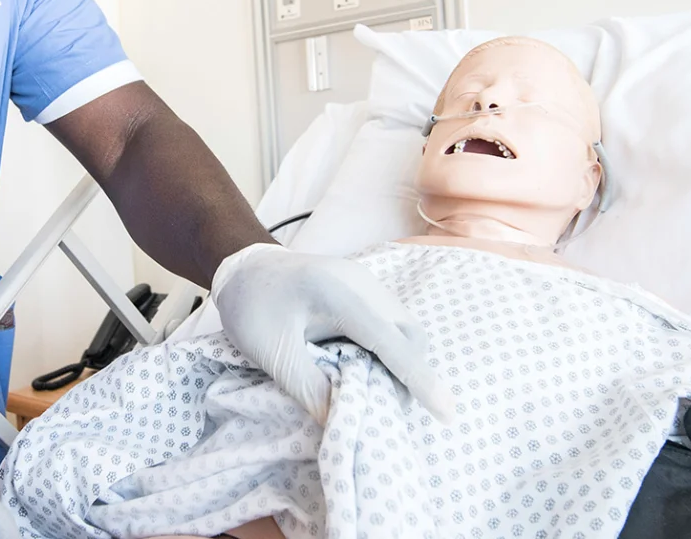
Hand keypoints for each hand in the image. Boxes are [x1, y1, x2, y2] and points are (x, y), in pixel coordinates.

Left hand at [213, 244, 450, 422]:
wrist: (244, 268)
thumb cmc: (253, 308)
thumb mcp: (273, 353)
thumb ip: (309, 389)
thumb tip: (345, 422)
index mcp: (339, 295)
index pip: (391, 342)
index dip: (420, 379)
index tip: (447, 412)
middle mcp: (363, 285)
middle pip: (409, 335)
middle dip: (410, 375)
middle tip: (381, 408)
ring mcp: (367, 284)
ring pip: (405, 330)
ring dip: (399, 364)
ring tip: (368, 389)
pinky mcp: (365, 291)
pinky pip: (392, 324)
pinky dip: (388, 351)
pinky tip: (362, 368)